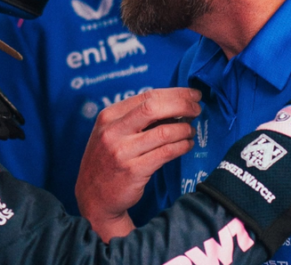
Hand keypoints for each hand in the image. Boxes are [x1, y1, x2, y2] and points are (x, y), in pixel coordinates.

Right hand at [76, 88, 201, 240]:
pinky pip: (165, 153)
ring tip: (191, 130)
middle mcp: (113, 131)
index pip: (147, 96)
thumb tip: (173, 104)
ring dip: (184, 129)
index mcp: (108, 116)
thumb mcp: (111, 133)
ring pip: (163, 132)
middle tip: (197, 108)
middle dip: (182, 105)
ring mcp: (122, 151)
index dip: (174, 93)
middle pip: (154, 107)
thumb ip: (135, 118)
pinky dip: (181, 146)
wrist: (93, 196)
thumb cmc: (108, 160)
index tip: (192, 95)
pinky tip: (187, 145)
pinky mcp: (133, 171)